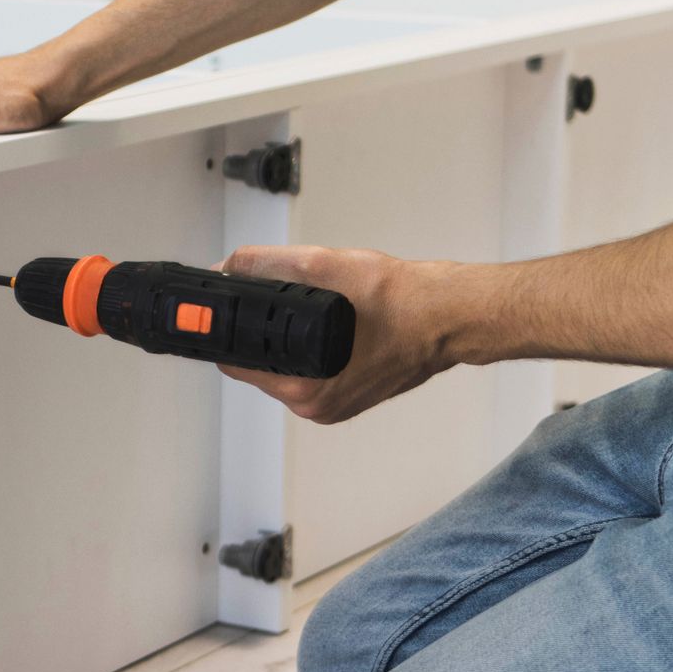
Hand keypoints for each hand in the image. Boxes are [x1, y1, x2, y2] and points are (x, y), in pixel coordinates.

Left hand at [219, 246, 457, 423]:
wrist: (447, 316)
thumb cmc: (399, 299)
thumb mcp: (323, 266)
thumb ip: (266, 265)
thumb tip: (227, 268)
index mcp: (304, 388)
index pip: (235, 361)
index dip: (227, 331)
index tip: (225, 311)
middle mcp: (315, 405)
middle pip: (258, 365)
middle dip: (262, 332)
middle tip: (285, 301)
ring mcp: (333, 406)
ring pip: (285, 369)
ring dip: (287, 341)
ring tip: (315, 312)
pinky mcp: (347, 399)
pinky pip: (311, 373)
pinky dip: (311, 350)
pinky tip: (330, 328)